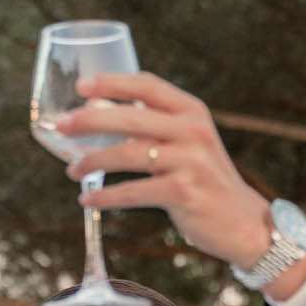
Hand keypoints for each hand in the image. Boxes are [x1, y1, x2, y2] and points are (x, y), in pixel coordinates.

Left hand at [56, 72, 271, 269]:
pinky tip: (87, 199)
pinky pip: (134, 191)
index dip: (112, 83)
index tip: (81, 86)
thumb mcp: (190, 142)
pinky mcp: (183, 193)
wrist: (243, 222)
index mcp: (192, 111)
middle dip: (90, 120)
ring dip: (92, 162)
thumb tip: (100, 116)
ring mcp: (190, 162)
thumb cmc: (205, 180)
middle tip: (62, 126)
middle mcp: (192, 131)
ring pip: (128, 155)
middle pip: (131, 118)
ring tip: (72, 171)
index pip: (147, 86)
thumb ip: (157, 126)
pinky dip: (106, 196)